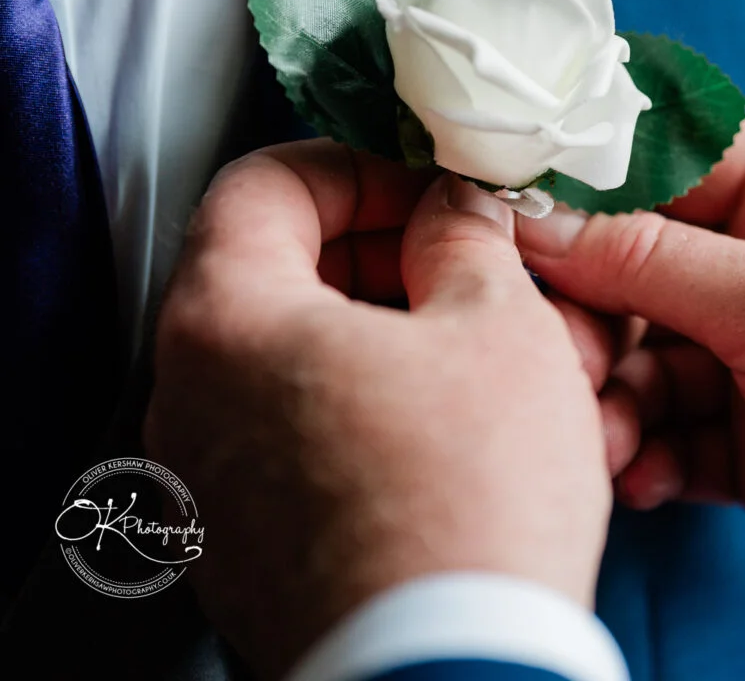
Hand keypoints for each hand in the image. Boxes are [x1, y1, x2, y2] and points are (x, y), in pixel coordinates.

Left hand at [144, 142, 612, 678]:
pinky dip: (368, 415)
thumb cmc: (468, 504)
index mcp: (229, 321)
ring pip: (295, 366)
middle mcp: (191, 402)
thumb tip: (455, 213)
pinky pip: (298, 445)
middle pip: (275, 275)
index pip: (265, 182)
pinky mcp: (245, 550)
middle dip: (384, 259)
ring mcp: (208, 486)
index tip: (426, 192)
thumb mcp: (499, 325)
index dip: (362, 167)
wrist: (454, 668)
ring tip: (482, 359)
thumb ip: (466, 239)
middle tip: (467, 271)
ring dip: (387, 340)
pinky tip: (455, 436)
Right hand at [518, 117, 744, 625]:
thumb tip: (540, 221)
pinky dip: (647, 454)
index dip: (580, 181)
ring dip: (611, 400)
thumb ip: (652, 262)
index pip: (662, 159)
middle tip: (560, 359)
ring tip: (611, 440)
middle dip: (586, 317)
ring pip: (639, 360)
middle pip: (632, 268)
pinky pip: (666, 432)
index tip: (502, 208)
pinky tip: (647, 478)